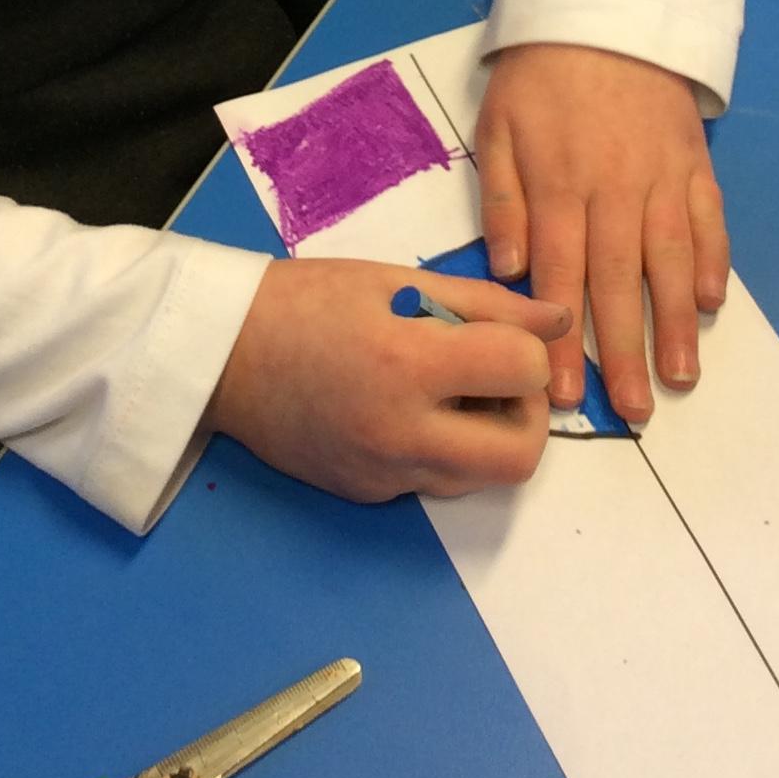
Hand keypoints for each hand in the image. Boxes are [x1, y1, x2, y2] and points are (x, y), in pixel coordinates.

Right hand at [206, 259, 571, 502]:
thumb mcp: (397, 282)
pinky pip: (434, 482)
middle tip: (493, 378)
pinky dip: (442, 451)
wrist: (220, 354)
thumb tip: (558, 320)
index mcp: (408, 366)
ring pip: (481, 479)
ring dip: (487, 437)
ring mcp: (383, 475)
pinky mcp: (368, 495)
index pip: (523, 371)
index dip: (525, 346)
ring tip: (448, 391)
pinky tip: (407, 411)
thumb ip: (486, 304)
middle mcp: (401, 435)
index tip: (496, 333)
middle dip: (525, 413)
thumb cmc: (306, 301)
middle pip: (520, 456)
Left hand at [474, 43, 728, 425]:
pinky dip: (713, 262)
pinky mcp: (695, 162)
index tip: (564, 395)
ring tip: (679, 377)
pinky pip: (709, 220)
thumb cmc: (541, 74)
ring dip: (675, 324)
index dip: (563, 340)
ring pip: (670, 261)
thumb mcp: (498, 125)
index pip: (560, 277)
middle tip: (630, 412)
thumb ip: (502, 198)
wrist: (610, 7)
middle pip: (618, 282)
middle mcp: (616, 190)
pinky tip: (712, 304)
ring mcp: (663, 177)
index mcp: (560, 185)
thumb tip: (512, 267)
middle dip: (623, 352)